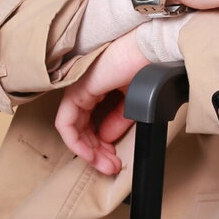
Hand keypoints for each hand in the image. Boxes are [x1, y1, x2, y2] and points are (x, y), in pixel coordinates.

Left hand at [53, 29, 152, 174]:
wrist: (153, 51)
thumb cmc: (147, 66)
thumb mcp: (133, 102)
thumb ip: (118, 119)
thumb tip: (106, 138)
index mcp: (97, 87)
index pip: (90, 122)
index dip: (101, 145)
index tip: (114, 159)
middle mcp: (84, 88)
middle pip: (81, 128)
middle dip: (96, 153)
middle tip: (110, 167)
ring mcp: (78, 88)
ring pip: (72, 128)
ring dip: (88, 151)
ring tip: (105, 165)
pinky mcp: (77, 91)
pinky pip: (65, 123)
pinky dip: (75, 142)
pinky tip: (90, 154)